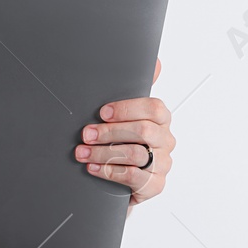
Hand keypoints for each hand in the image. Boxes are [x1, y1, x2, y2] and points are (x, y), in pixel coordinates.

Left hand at [76, 57, 173, 209]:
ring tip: (82, 153)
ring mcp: (162, 163)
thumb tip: (157, 62)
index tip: (102, 112)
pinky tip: (92, 168)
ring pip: (135, 153)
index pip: (153, 108)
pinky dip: (108, 171)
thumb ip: (134, 90)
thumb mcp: (124, 116)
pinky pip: (133, 176)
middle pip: (143, 130)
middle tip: (86, 134)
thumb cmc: (122, 142)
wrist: (119, 181)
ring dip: (103, 152)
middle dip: (109, 131)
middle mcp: (165, 140)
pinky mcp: (155, 184)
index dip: (126, 108)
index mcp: (161, 119)